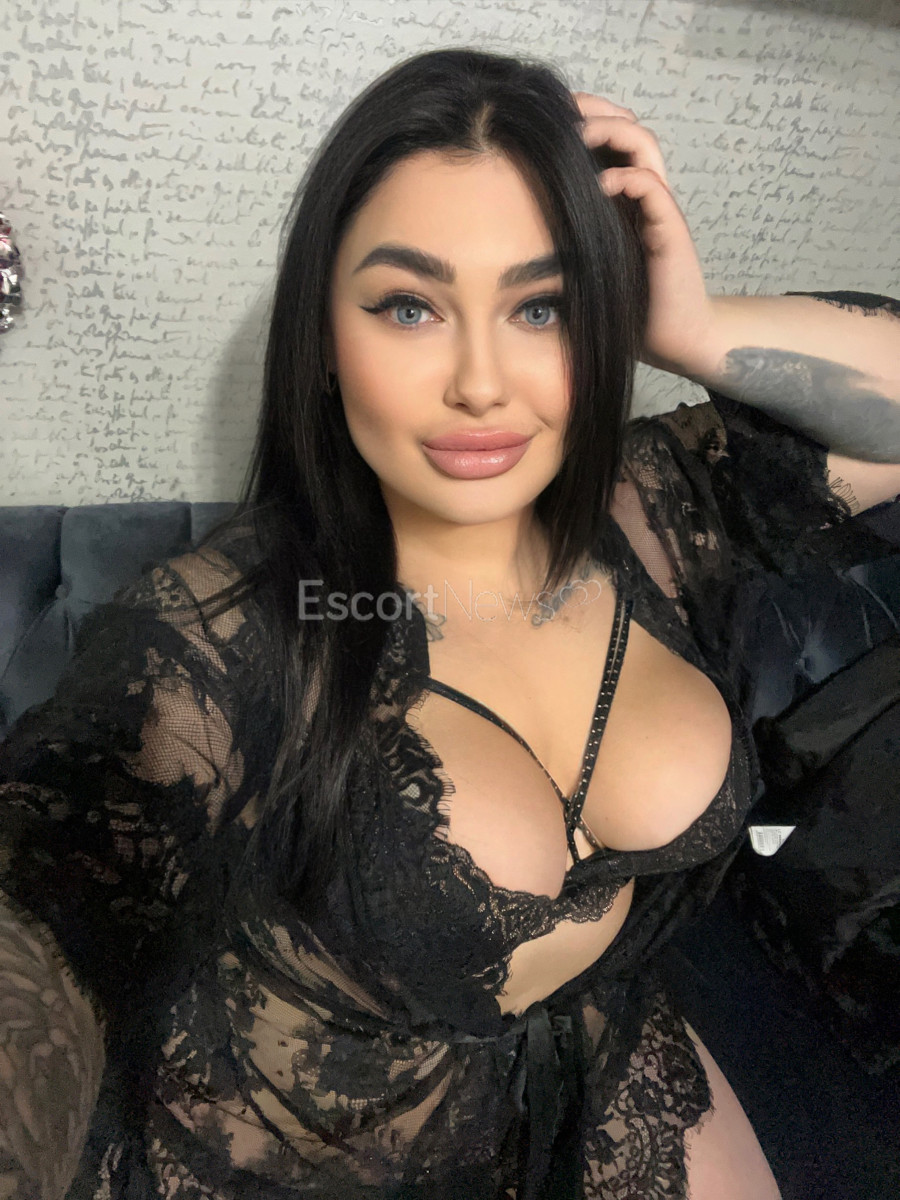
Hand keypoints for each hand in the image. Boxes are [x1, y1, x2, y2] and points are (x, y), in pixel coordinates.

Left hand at [571, 92, 715, 374]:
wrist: (672, 339)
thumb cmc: (627, 307)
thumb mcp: (582, 265)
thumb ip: (559, 241)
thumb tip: (502, 235)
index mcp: (623, 198)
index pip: (608, 139)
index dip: (582, 119)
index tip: (544, 115)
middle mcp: (643, 196)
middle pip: (627, 127)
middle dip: (595, 110)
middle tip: (561, 109)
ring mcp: (658, 210)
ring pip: (644, 146)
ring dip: (612, 131)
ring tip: (579, 136)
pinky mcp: (670, 231)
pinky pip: (653, 188)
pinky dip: (628, 178)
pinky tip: (601, 184)